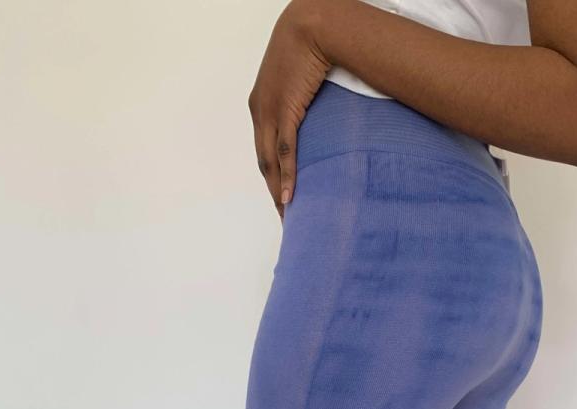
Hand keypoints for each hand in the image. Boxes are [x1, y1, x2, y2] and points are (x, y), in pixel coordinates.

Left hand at [248, 0, 331, 217]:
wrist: (311, 25)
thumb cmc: (309, 49)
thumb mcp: (300, 82)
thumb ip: (302, 105)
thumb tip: (316, 121)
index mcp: (261, 105)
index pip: (263, 149)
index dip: (270, 175)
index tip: (279, 196)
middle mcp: (260, 110)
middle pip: (263, 161)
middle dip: (271, 189)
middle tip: (283, 215)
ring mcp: (270, 111)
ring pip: (270, 160)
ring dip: (277, 189)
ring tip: (287, 213)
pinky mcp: (284, 110)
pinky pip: (284, 150)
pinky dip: (286, 174)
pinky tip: (289, 194)